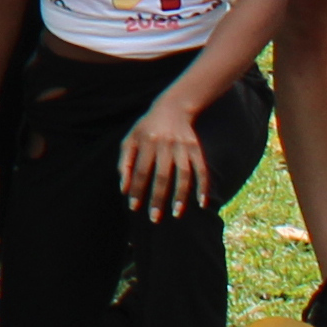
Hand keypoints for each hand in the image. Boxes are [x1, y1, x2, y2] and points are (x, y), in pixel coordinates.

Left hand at [115, 98, 209, 221]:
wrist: (172, 108)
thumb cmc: (146, 130)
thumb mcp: (130, 140)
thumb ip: (124, 164)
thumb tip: (123, 190)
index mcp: (145, 143)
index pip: (140, 171)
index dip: (136, 189)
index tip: (134, 208)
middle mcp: (164, 145)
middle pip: (161, 176)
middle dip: (157, 198)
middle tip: (154, 219)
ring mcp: (182, 147)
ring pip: (183, 174)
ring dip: (180, 195)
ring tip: (177, 213)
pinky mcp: (197, 148)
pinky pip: (201, 170)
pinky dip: (203, 186)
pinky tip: (202, 203)